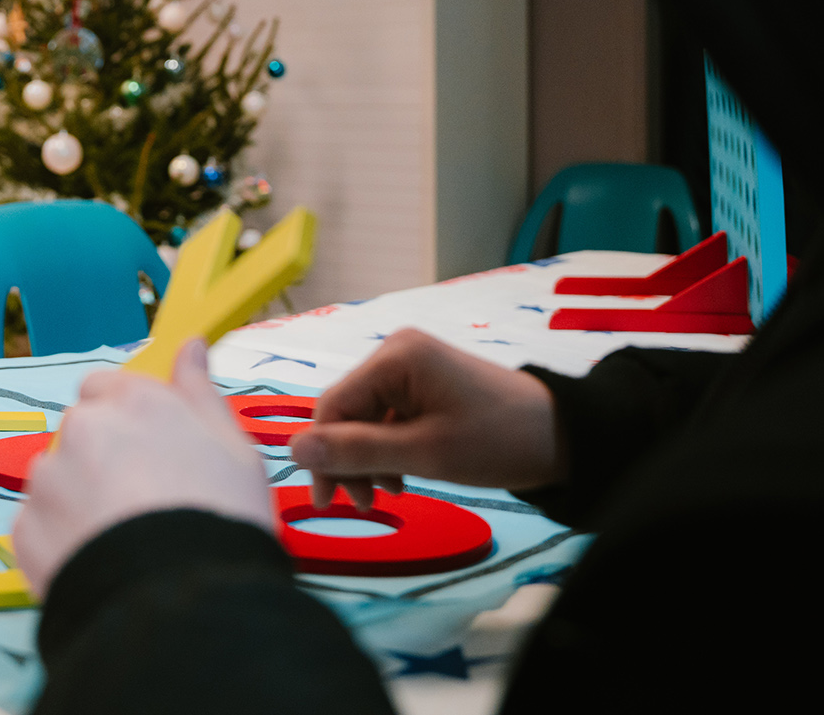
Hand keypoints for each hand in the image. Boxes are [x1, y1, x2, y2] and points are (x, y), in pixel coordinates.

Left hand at [13, 339, 273, 596]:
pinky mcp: (25, 528)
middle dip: (100, 459)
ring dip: (78, 500)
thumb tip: (190, 346)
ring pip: (56, 480)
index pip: (106, 387)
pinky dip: (61, 543)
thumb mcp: (234, 449)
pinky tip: (99, 563)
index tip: (146, 449)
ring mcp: (48, 478)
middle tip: (142, 504)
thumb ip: (201, 392)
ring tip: (123, 541)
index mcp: (134, 401)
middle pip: (80, 432)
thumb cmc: (221, 521)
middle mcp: (83, 428)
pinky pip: (39, 528)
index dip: (125, 418)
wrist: (182, 602)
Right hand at [290, 328, 565, 509]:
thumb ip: (357, 451)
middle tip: (364, 504)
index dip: (323, 455)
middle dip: (350, 460)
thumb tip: (292, 451)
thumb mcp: (424, 454)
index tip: (328, 502)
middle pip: (347, 412)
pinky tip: (402, 477)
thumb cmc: (497, 442)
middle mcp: (397, 352)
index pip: (334, 407)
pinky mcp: (425, 384)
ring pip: (365, 419)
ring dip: (369, 459)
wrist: (565, 438)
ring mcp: (412, 367)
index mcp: (396, 357)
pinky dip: (389, 450)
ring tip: (390, 494)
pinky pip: (388, 418)